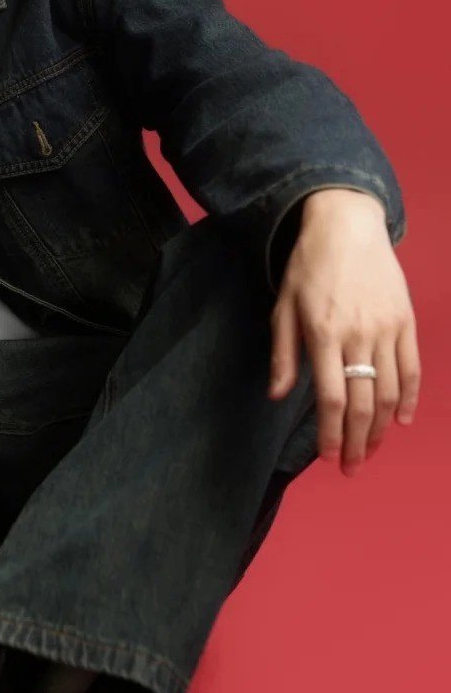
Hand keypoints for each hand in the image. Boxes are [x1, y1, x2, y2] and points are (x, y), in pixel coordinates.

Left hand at [267, 189, 419, 474]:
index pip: (331, 398)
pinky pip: (412, 368)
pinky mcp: (406, 321)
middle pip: (362, 402)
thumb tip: (278, 395)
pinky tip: (400, 420)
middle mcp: (358, 335)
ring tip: (370, 449)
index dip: (331, 433)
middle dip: (356, 441)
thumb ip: (283, 354)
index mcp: (323, 334)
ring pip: (390, 391)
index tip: (328, 456)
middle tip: (350, 466)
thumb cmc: (308, 267)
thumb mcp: (283, 307)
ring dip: (380, 427)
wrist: (347, 226)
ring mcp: (386, 329)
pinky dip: (410, 398)